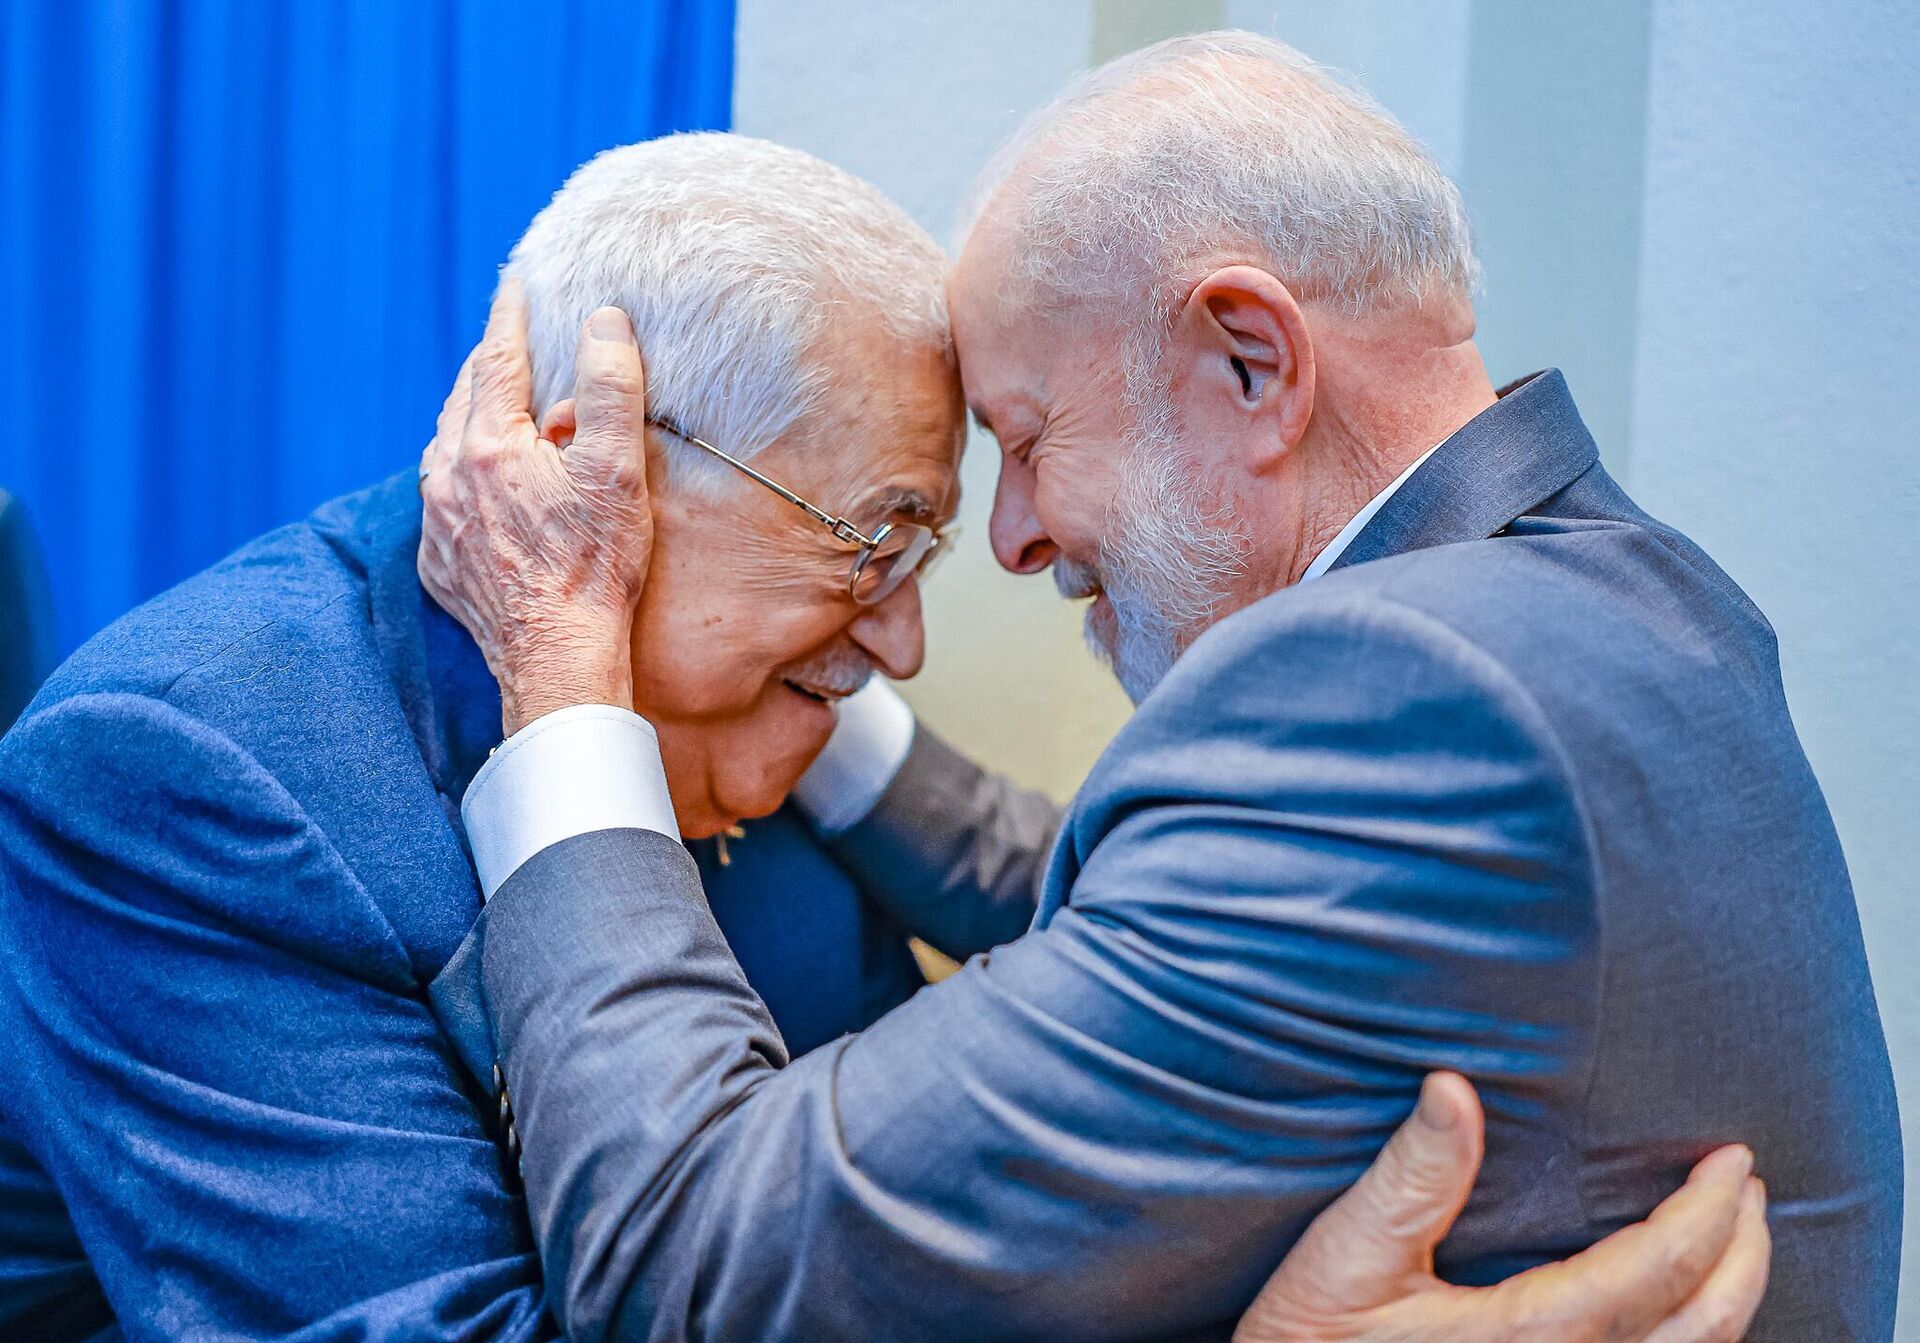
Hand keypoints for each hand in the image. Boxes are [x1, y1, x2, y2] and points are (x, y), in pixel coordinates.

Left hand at [418, 280, 655, 735]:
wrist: (556, 657)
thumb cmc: (595, 567)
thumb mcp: (617, 471)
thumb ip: (609, 388)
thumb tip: (602, 320)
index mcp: (490, 446)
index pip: (499, 357)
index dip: (512, 314)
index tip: (517, 280)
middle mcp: (449, 477)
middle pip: (463, 398)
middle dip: (489, 365)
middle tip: (511, 342)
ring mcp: (438, 523)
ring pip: (444, 447)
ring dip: (469, 420)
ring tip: (495, 409)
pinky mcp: (438, 564)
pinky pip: (441, 501)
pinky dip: (461, 477)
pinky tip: (483, 486)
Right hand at [1235, 1074, 1769, 1342]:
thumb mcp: (1344, 1257)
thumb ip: (1411, 1177)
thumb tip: (1454, 1089)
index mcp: (1530, 1337)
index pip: (1657, 1267)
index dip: (1706, 1210)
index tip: (1730, 1159)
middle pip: (1702, 1327)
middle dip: (1742, 1255)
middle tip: (1750, 1193)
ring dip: (1729, 1301)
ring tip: (1733, 1245)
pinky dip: (1688, 1342)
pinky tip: (1675, 1314)